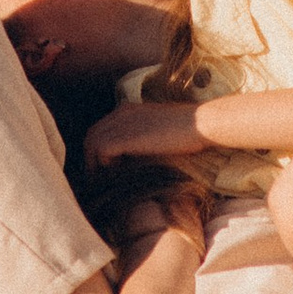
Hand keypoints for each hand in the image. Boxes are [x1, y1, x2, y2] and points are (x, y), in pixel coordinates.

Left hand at [84, 98, 207, 170]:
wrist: (200, 125)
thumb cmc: (187, 132)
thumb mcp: (158, 132)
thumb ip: (141, 140)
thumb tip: (129, 163)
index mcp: (127, 110)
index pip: (100, 129)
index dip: (98, 151)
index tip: (105, 170)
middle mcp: (121, 113)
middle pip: (91, 136)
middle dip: (91, 159)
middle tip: (99, 181)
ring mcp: (122, 123)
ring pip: (92, 144)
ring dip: (95, 165)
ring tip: (105, 183)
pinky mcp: (126, 136)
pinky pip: (101, 151)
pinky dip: (104, 165)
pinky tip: (116, 176)